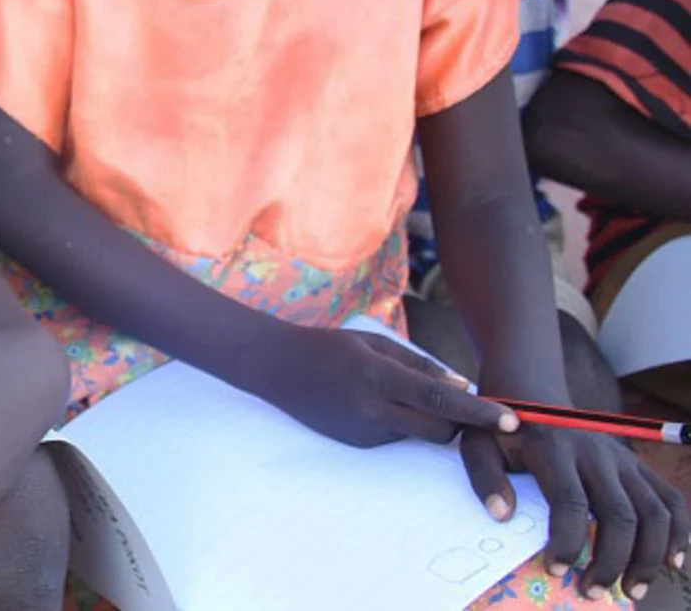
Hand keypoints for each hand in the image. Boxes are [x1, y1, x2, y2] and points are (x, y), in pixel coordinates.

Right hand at [254, 326, 514, 447]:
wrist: (276, 368)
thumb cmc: (328, 347)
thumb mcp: (374, 344)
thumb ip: (420, 366)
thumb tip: (463, 386)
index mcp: (378, 376)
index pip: (441, 398)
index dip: (479, 412)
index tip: (512, 420)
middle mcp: (372, 409)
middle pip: (439, 430)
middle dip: (459, 424)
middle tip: (470, 409)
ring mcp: (364, 432)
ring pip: (419, 435)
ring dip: (429, 421)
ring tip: (408, 397)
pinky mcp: (357, 445)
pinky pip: (396, 438)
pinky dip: (401, 424)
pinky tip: (377, 405)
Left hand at [462, 418, 690, 601]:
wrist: (533, 391)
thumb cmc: (501, 428)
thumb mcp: (477, 442)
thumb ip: (485, 476)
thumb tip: (502, 515)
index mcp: (554, 449)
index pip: (570, 500)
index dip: (568, 541)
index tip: (556, 570)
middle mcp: (597, 453)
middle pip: (620, 513)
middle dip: (611, 560)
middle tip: (593, 592)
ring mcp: (623, 459)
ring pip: (654, 511)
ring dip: (649, 557)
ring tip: (633, 591)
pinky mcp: (637, 465)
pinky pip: (671, 499)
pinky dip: (680, 532)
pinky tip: (673, 563)